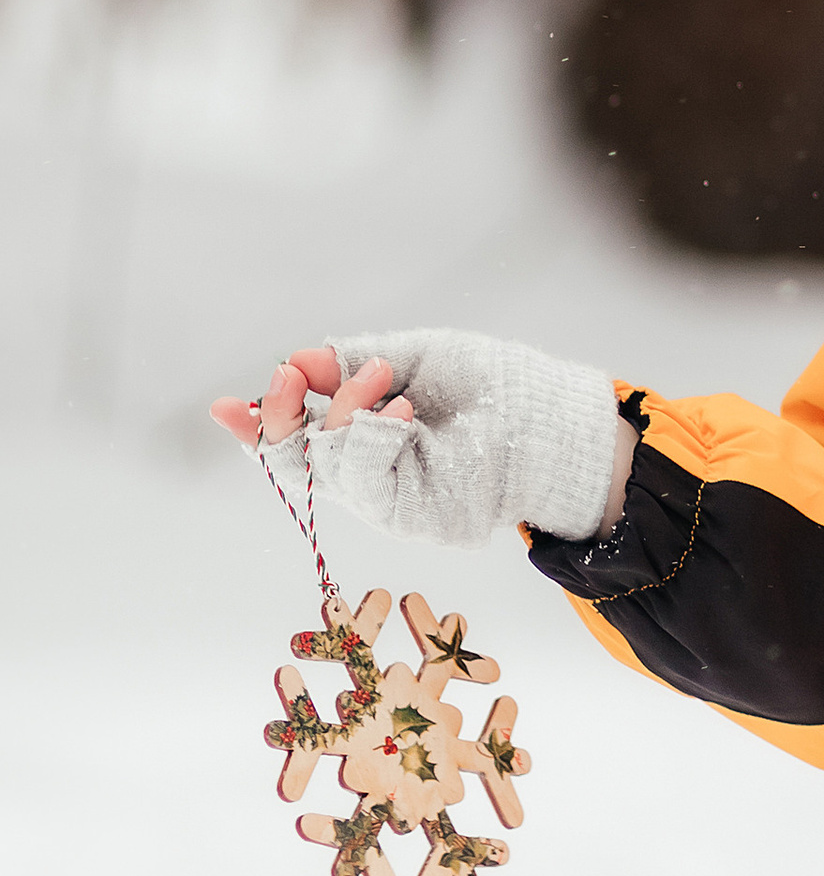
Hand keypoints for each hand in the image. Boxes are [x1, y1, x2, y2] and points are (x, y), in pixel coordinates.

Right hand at [212, 330, 621, 544]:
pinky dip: (373, 436)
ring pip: (326, 466)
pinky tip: (403, 410)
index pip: (297, 438)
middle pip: (295, 462)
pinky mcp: (413, 517)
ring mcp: (388, 501)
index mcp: (364, 435)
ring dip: (343, 413)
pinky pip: (365, 479)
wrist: (550, 416)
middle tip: (288, 377)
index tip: (222, 408)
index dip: (258, 427)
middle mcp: (368, 474)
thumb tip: (293, 361)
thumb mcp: (412, 358)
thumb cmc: (490, 384)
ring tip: (384, 377)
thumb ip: (351, 365)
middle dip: (280, 419)